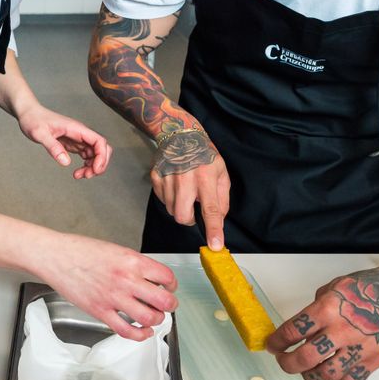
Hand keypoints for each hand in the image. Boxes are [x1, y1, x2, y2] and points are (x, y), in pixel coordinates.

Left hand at [16, 105, 111, 179]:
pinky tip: (77, 172)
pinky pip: (86, 155)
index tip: (94, 169)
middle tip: (87, 175)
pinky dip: (86, 165)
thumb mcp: (40, 134)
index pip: (99, 141)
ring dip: (92, 167)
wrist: (28, 114)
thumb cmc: (33, 120)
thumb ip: (53, 147)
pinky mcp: (73, 143)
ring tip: (78, 175)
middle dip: (100, 163)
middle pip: (102, 148)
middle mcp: (80, 133)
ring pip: (95, 154)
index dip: (102, 156)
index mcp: (76, 128)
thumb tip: (66, 162)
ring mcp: (77, 138)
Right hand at [34, 234, 177, 340]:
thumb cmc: (80, 250)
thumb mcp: (114, 249)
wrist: (55, 256)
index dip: (172, 285)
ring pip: (150, 318)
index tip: (169, 287)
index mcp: (131, 260)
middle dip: (170, 305)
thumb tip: (150, 279)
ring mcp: (113, 297)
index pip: (167, 277)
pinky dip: (140, 335)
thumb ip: (134, 264)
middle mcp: (126, 279)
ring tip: (154, 317)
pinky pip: (127, 331)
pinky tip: (143, 331)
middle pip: (164, 300)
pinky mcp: (100, 312)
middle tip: (167, 305)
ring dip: (157, 320)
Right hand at [150, 126, 229, 249]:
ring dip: (179, 208)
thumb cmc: (204, 155)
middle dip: (188, 220)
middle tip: (193, 210)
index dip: (213, 229)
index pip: (211, 209)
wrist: (180, 134)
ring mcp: (168, 178)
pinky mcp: (156, 177)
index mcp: (205, 177)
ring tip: (185, 192)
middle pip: (182, 215)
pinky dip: (170, 199)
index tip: (214, 245)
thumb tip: (218, 220)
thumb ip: (222, 199)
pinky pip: (162, 200)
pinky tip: (175, 186)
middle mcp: (185, 178)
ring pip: (171, 210)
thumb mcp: (221, 173)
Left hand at [266, 262, 378, 379]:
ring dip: (311, 376)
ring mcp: (359, 349)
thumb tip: (302, 329)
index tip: (272, 346)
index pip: (293, 330)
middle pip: (306, 358)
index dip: (278, 341)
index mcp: (328, 309)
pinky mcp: (374, 361)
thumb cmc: (369, 288)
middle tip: (284, 361)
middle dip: (288, 363)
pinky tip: (333, 373)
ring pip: (326, 375)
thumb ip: (317, 308)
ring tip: (307, 370)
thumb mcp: (335, 287)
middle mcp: (341, 331)